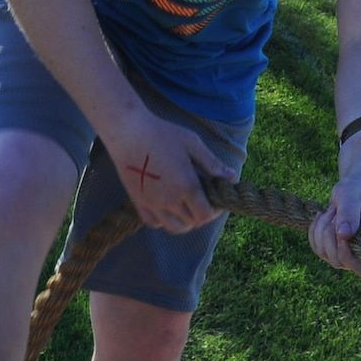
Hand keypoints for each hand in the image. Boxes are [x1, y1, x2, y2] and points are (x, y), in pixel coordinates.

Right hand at [100, 108, 236, 233]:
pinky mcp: (138, 202)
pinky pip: (155, 223)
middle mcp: (170, 200)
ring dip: (185, 221)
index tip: (216, 200)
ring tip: (187, 206)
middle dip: (202, 215)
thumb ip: (212, 163)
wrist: (128, 132)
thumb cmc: (163, 134)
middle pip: (193, 223)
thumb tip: (232, 177)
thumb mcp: (192, 143)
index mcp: (187, 186)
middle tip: (204, 201)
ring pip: (175, 228)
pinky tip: (168, 206)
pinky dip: (165, 220)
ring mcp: (152, 203)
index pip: (206, 214)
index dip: (215, 211)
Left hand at [310, 175, 360, 276]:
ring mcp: (350, 252)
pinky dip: (314, 232)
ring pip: (326, 255)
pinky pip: (318, 248)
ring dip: (321, 231)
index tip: (341, 231)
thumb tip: (343, 235)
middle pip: (340, 262)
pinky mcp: (336, 248)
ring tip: (330, 211)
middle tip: (334, 212)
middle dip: (330, 237)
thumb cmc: (360, 188)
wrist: (358, 185)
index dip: (347, 254)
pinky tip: (322, 216)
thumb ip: (349, 213)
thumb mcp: (353, 196)